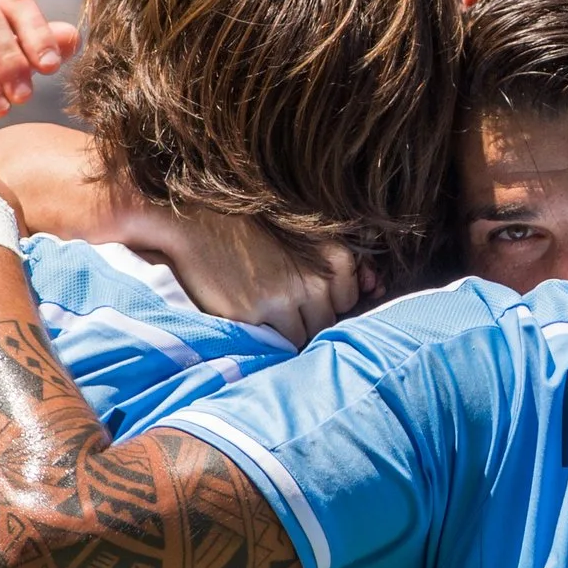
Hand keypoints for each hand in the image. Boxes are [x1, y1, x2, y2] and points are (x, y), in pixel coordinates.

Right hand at [106, 203, 364, 347]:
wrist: (200, 223)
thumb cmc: (253, 231)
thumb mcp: (303, 236)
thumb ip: (332, 266)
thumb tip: (367, 290)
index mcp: (333, 257)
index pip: (348, 301)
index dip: (328, 303)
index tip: (310, 299)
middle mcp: (314, 280)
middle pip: (326, 324)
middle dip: (309, 321)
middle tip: (286, 310)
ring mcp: (283, 300)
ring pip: (301, 337)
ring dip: (288, 333)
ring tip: (268, 314)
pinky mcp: (253, 316)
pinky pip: (272, 344)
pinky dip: (266, 338)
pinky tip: (253, 318)